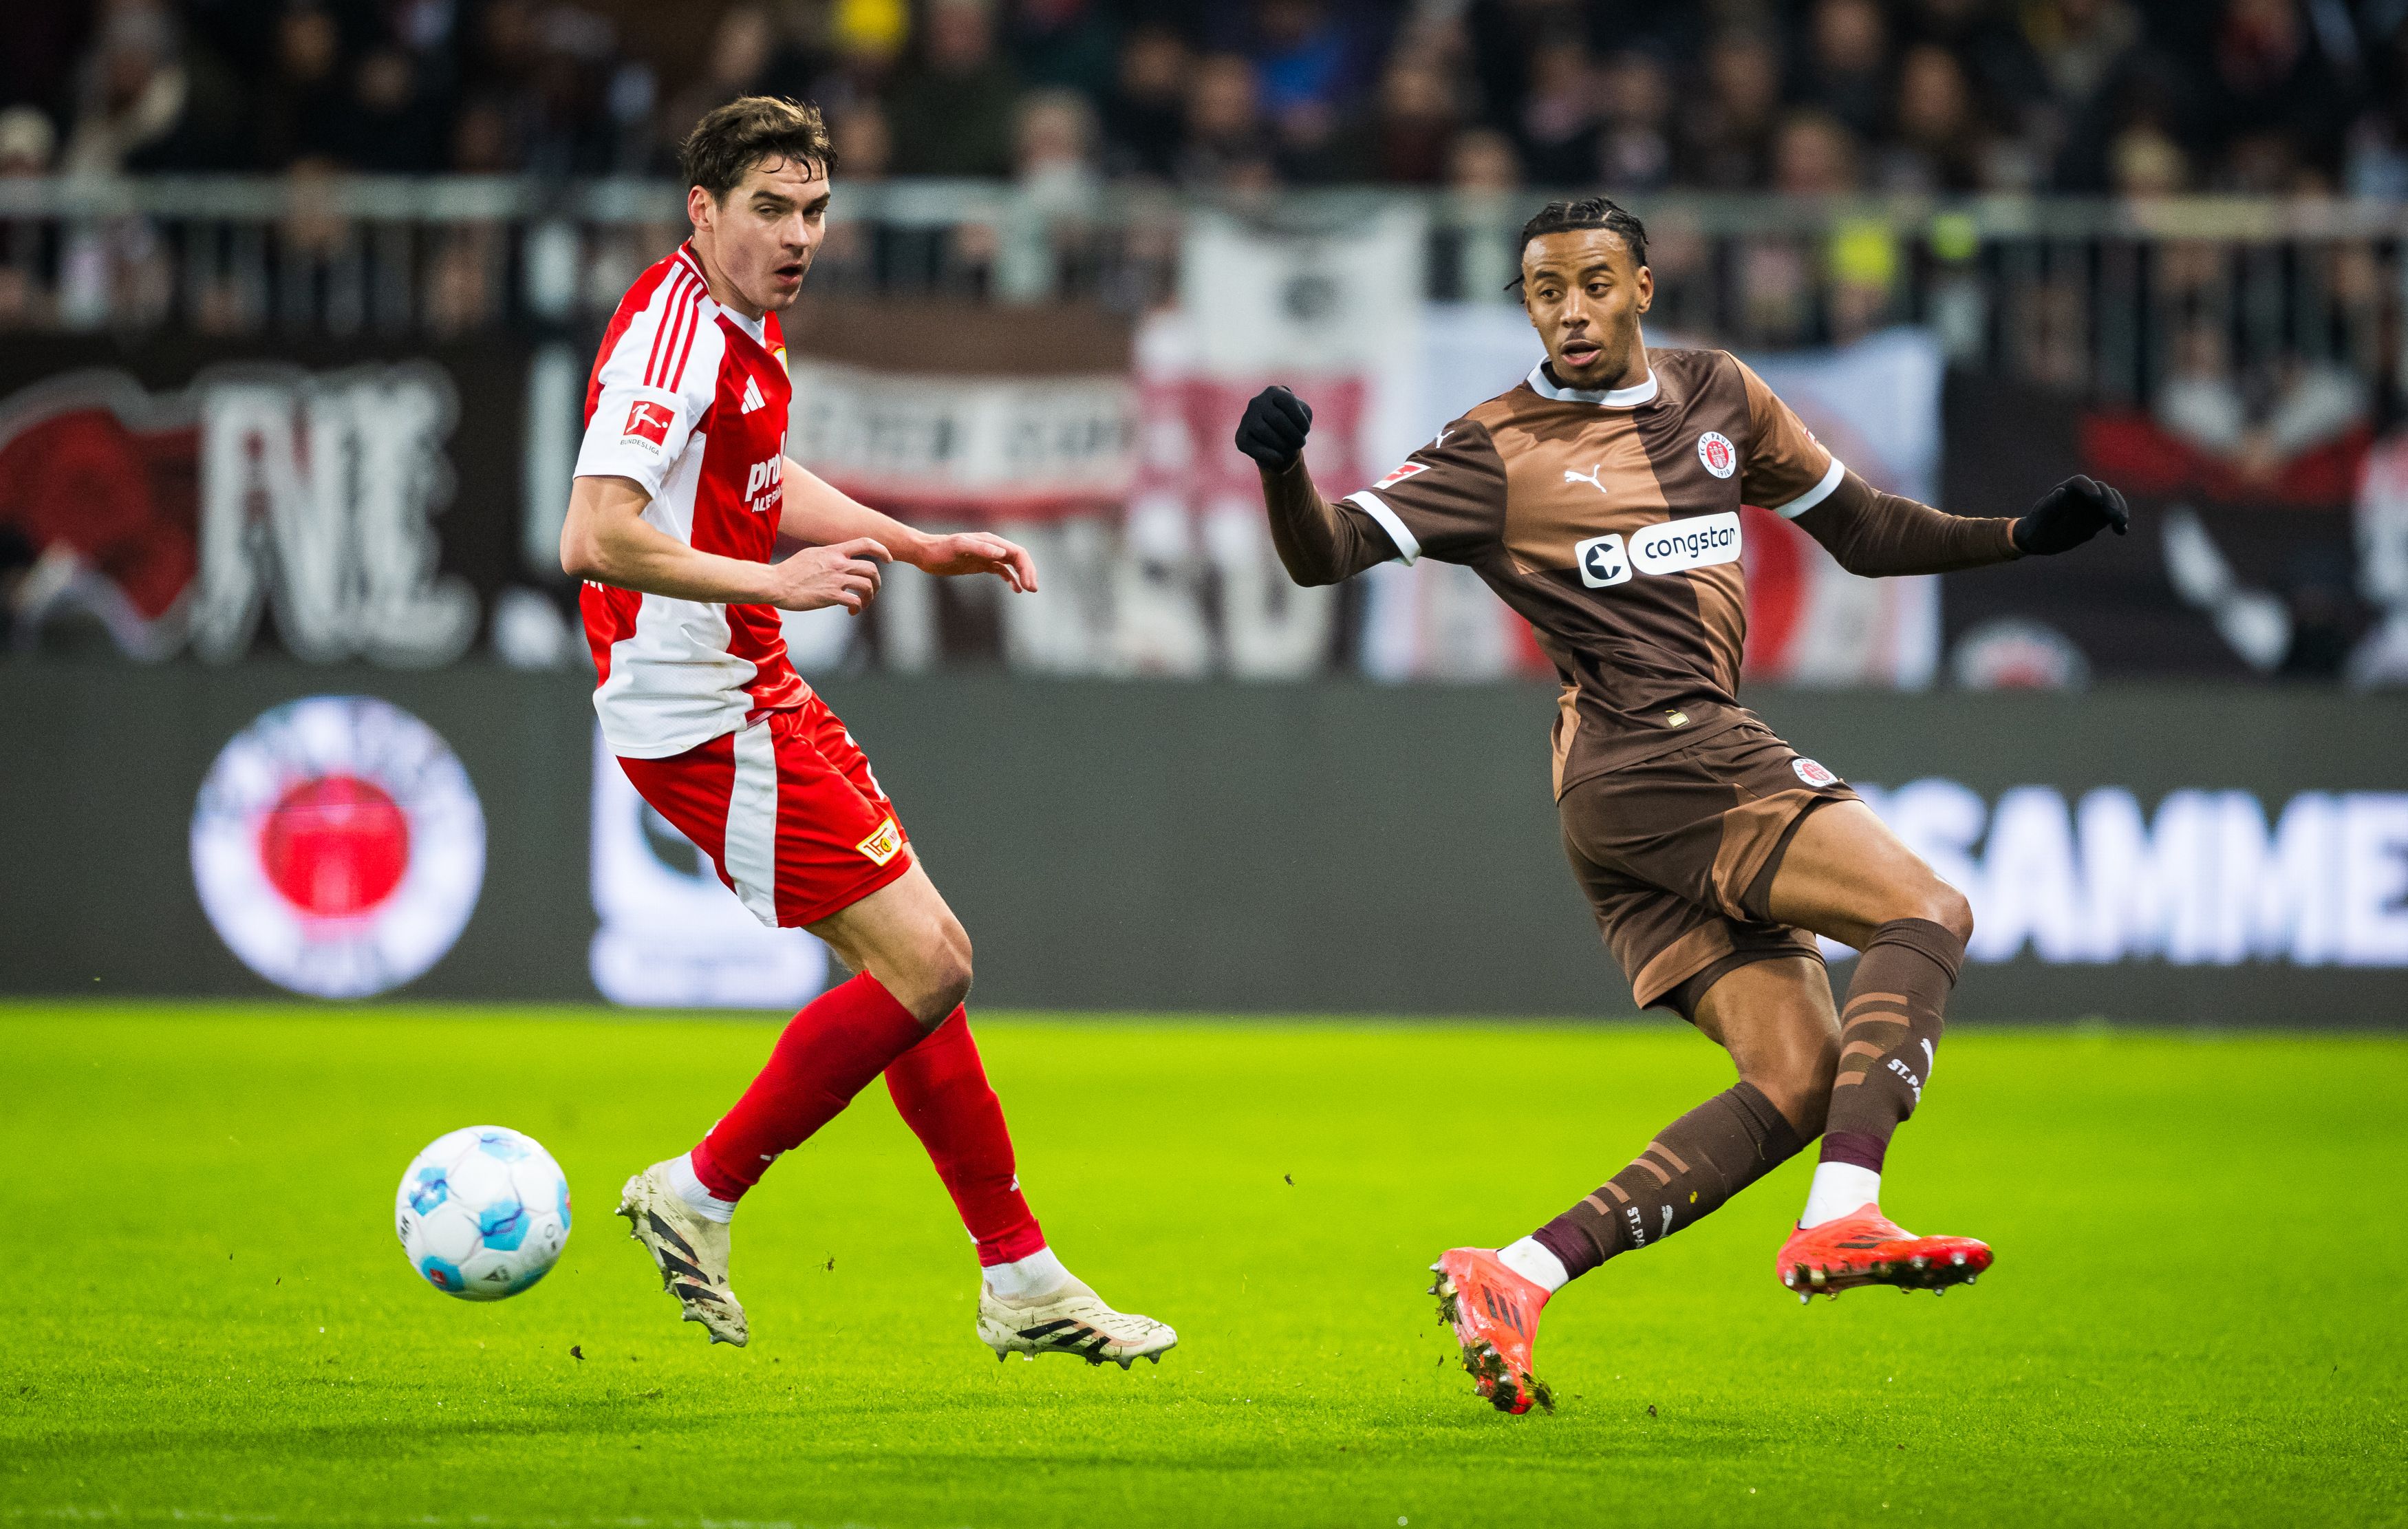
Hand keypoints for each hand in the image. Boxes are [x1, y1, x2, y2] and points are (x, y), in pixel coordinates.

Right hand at [764, 537, 889, 614]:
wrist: (776, 583)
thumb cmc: (791, 571)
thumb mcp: (812, 554)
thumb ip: (829, 555)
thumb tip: (840, 558)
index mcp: (834, 551)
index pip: (865, 543)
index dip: (882, 550)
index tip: (888, 559)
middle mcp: (838, 563)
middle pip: (871, 569)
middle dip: (878, 582)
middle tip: (873, 591)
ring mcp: (835, 579)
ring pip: (867, 586)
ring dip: (870, 597)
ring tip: (862, 604)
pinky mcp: (831, 596)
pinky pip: (855, 601)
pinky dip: (858, 608)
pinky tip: (852, 611)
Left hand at [910, 530, 1038, 592]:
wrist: (926, 553)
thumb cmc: (941, 550)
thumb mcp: (959, 547)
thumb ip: (981, 548)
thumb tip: (1002, 553)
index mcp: (991, 541)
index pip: (1018, 553)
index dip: (1027, 568)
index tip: (1028, 585)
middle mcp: (993, 547)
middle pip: (1019, 558)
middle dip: (1029, 573)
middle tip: (1033, 590)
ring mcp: (988, 555)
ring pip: (1013, 565)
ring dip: (1023, 576)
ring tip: (1028, 590)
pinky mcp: (981, 564)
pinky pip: (1002, 571)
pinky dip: (1011, 579)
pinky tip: (1015, 589)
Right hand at [1235, 385, 1311, 468]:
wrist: (1278, 440)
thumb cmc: (1293, 423)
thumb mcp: (1304, 416)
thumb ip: (1298, 421)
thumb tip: (1280, 446)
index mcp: (1274, 392)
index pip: (1289, 402)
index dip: (1300, 420)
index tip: (1305, 430)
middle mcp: (1257, 402)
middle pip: (1277, 419)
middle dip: (1293, 435)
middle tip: (1300, 443)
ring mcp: (1246, 418)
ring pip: (1264, 431)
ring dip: (1282, 444)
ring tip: (1290, 449)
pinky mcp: (1240, 437)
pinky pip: (1253, 446)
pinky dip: (1269, 455)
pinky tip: (1279, 458)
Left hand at [2014, 475, 2129, 554]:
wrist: (2039, 541)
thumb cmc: (2035, 529)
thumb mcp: (2038, 521)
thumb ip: (2048, 507)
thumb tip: (2061, 491)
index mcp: (2065, 490)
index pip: (2080, 482)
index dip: (2090, 488)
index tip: (2097, 500)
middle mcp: (2080, 494)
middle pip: (2101, 489)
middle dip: (2110, 501)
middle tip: (2115, 516)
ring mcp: (2091, 506)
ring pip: (2111, 500)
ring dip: (2119, 509)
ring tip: (2121, 523)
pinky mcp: (2097, 517)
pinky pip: (2112, 516)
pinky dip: (2119, 522)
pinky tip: (2122, 531)